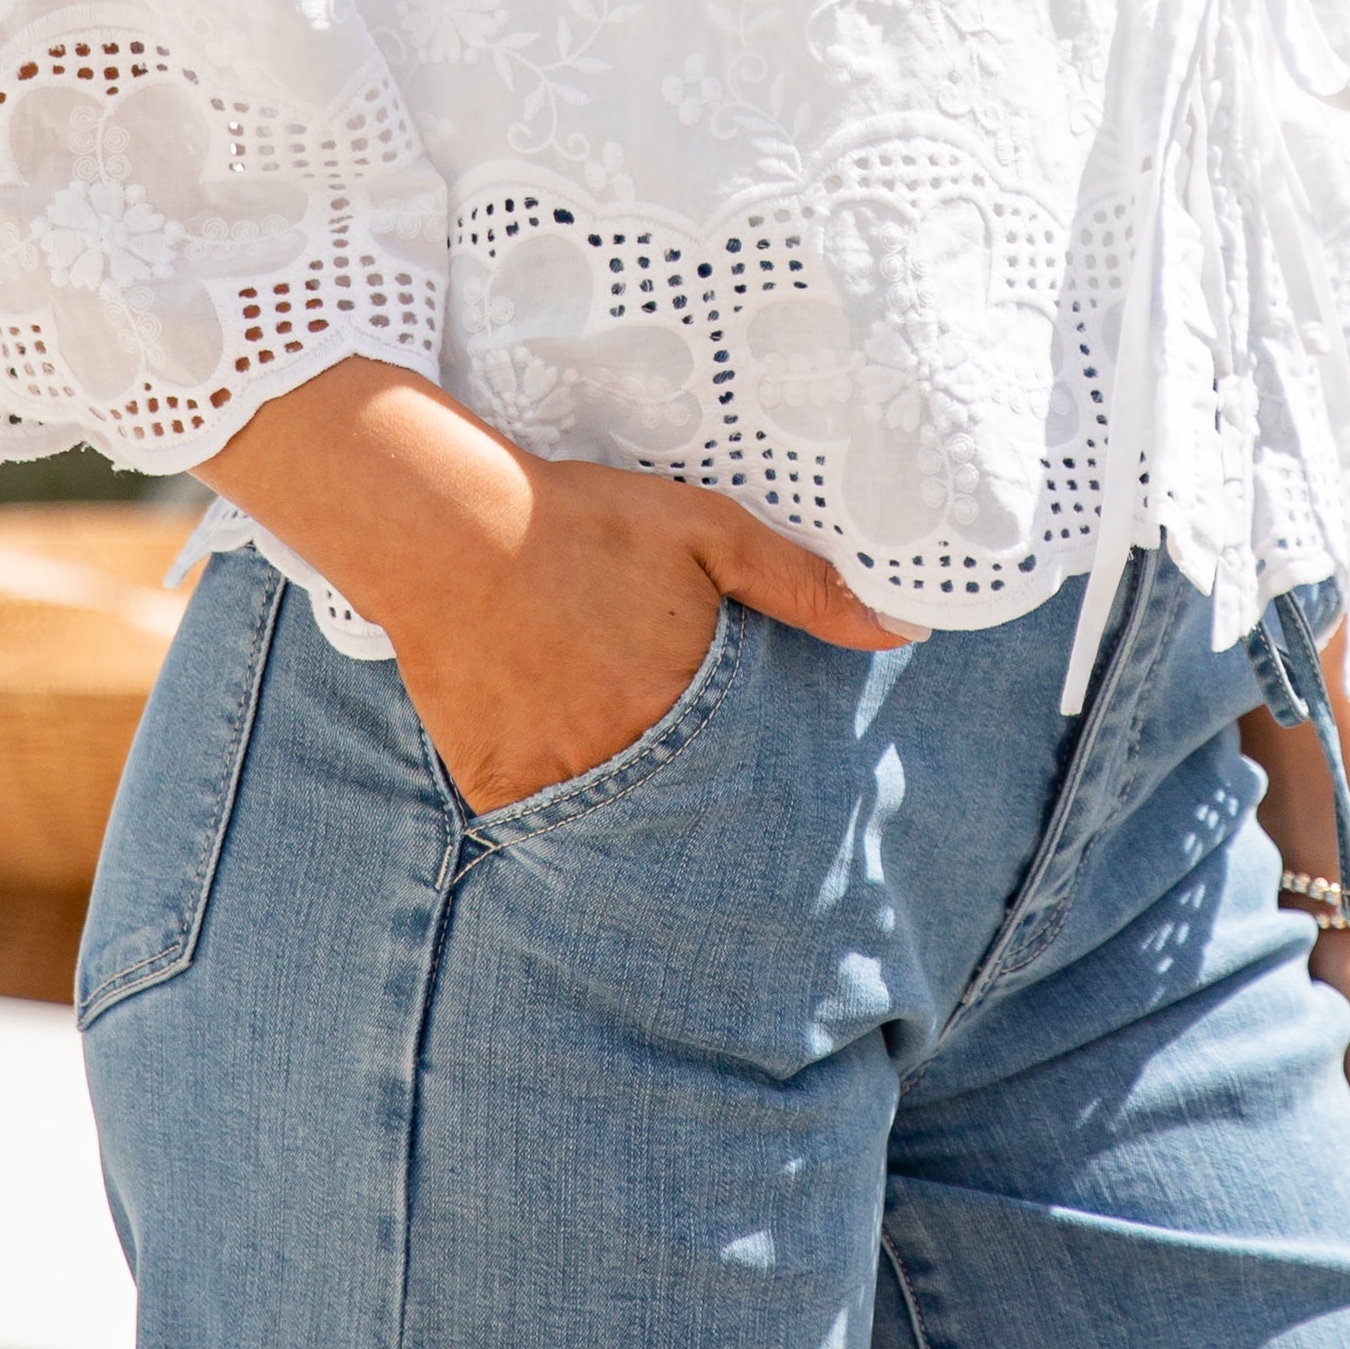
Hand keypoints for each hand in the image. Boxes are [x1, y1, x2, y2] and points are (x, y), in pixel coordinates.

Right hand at [196, 357, 916, 816]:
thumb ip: (801, 584)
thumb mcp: (706, 531)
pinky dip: (563, 808)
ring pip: (617, 826)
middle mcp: (624, 759)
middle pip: (684, 814)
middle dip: (702, 811)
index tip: (782, 800)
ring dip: (635, 812)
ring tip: (636, 782)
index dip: (762, 783)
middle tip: (704, 793)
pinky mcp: (497, 787)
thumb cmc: (584, 522)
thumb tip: (901, 630)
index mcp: (684, 705)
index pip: (749, 779)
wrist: (448, 528)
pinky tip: (570, 771)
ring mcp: (555, 781)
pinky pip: (544, 825)